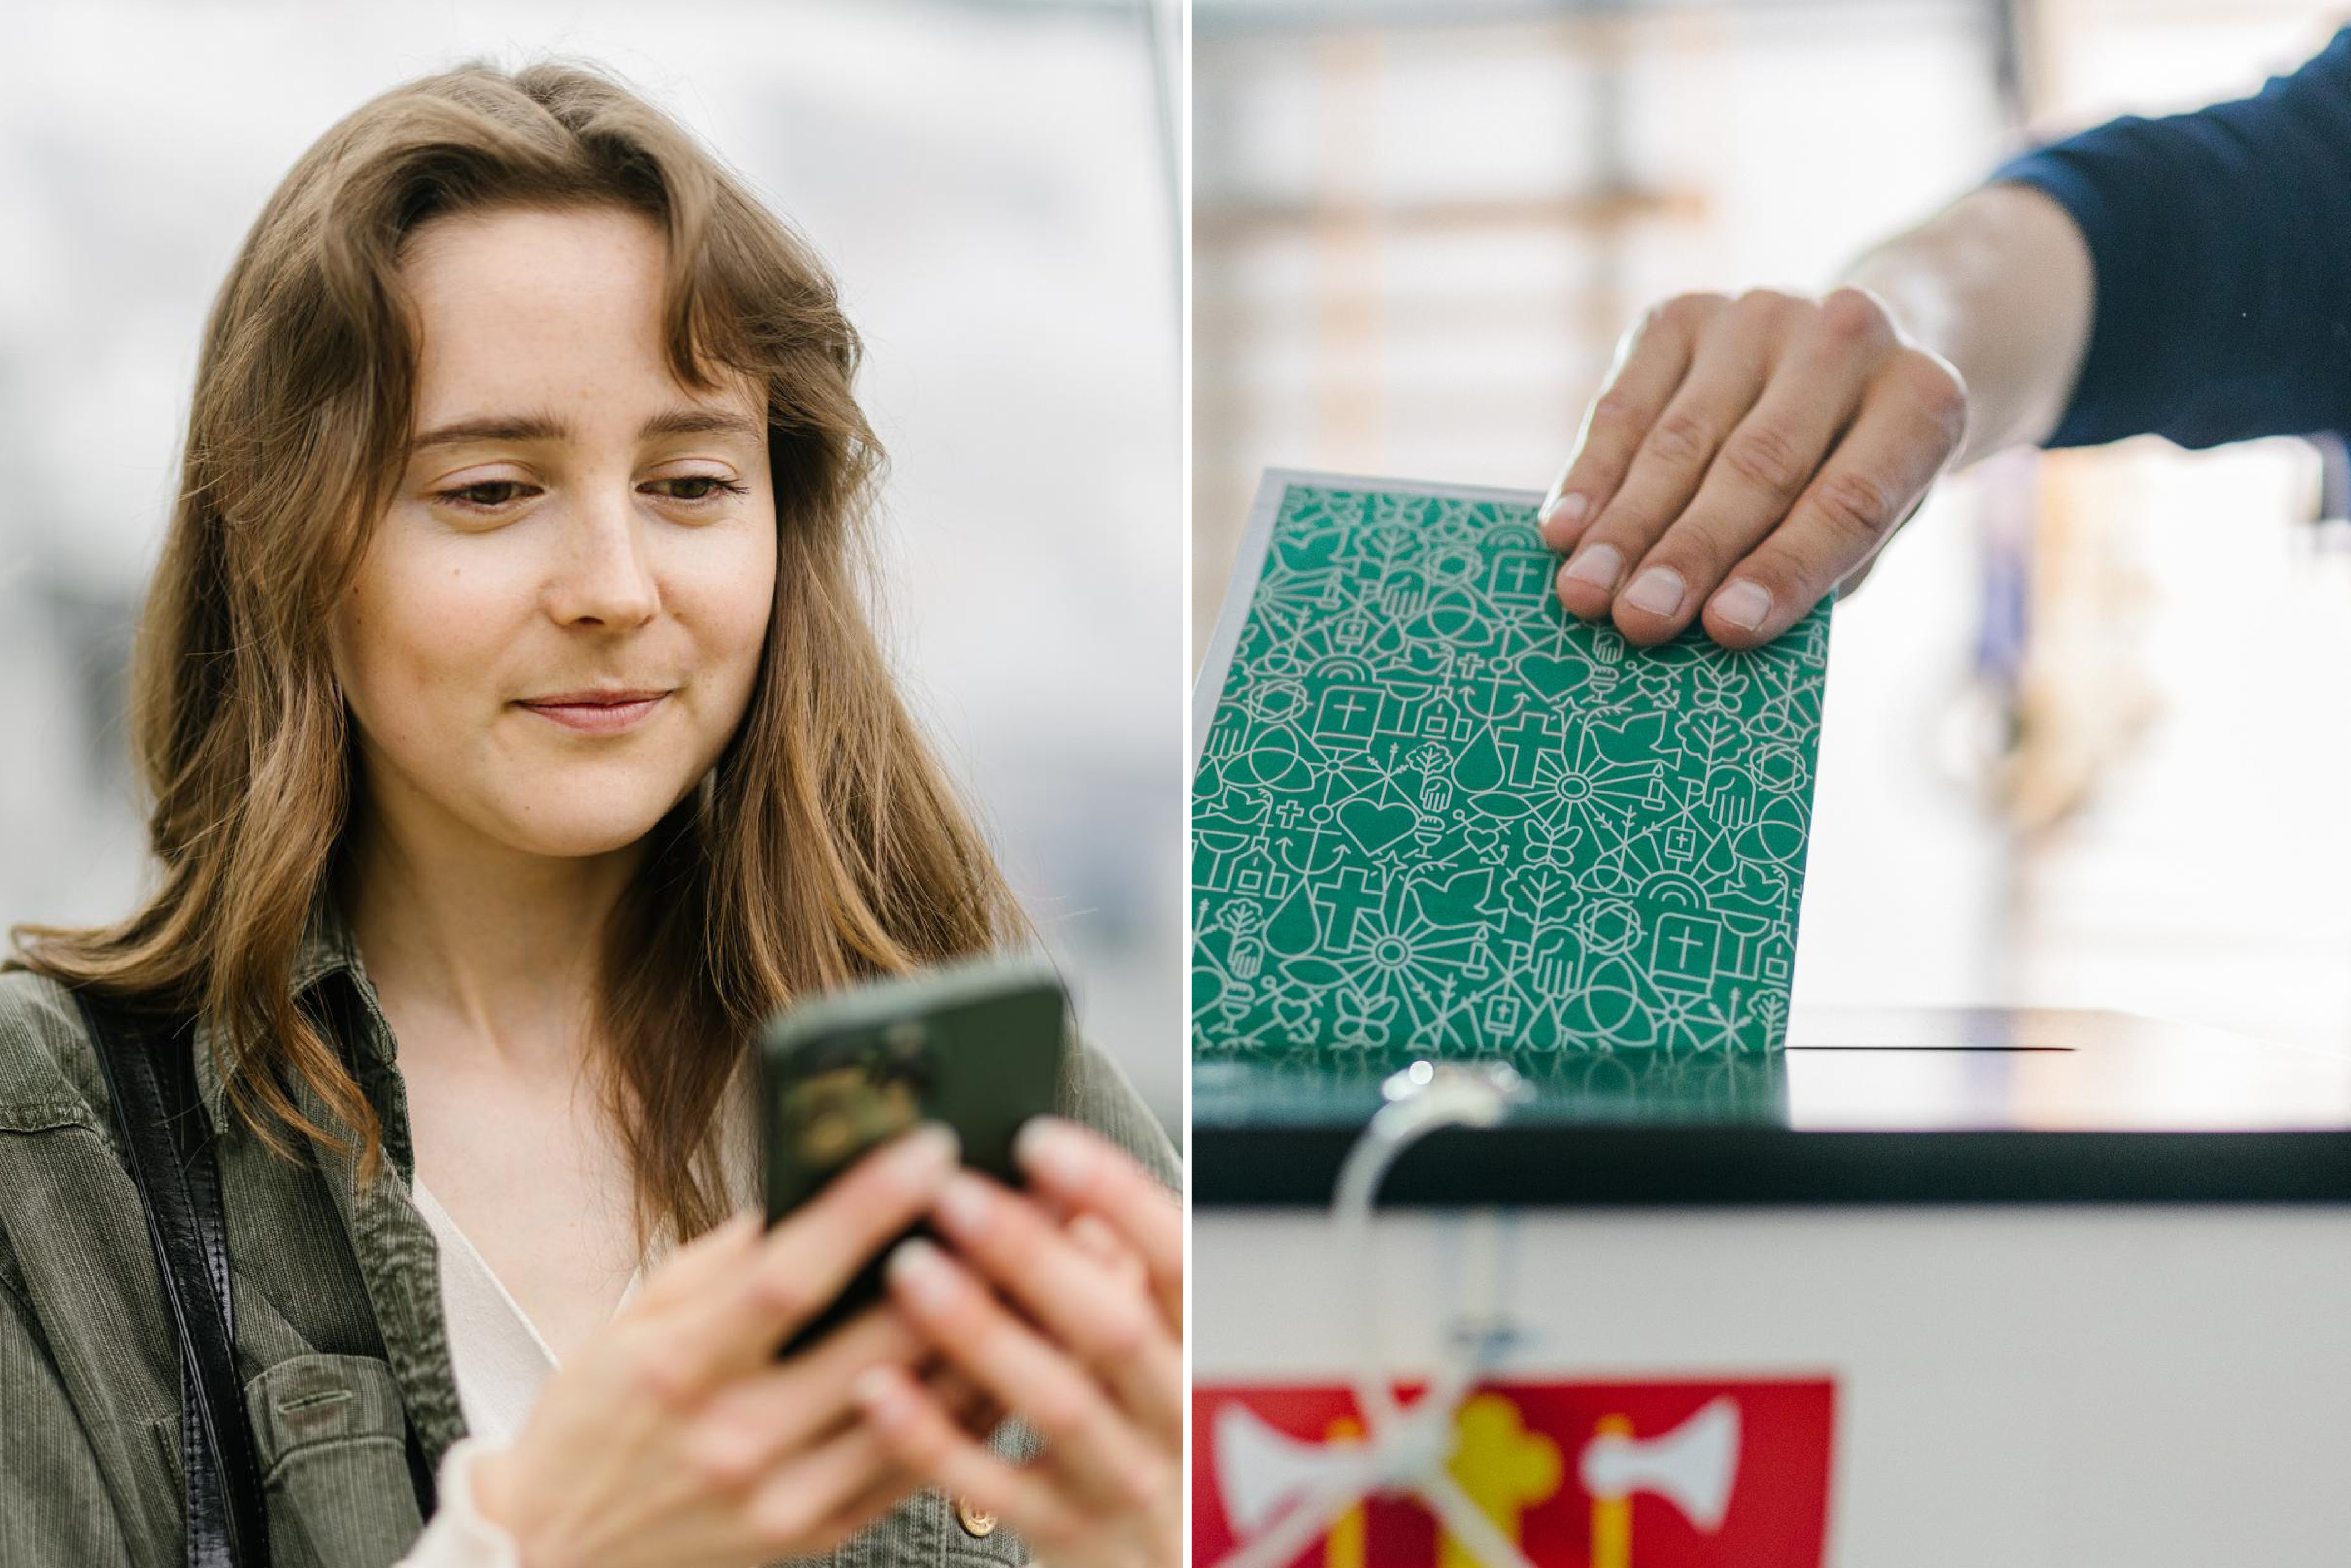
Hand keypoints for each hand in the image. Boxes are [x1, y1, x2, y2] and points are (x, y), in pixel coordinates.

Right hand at [471, 1125, 990, 1567]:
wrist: (560, 1553)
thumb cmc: (601, 1418)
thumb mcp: (639, 1318)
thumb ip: (729, 1258)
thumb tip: (815, 1184)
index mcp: (679, 1366)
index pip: (791, 1273)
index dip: (867, 1206)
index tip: (931, 1147)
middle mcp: (732, 1438)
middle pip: (875, 1341)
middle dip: (963, 1263)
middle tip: (1027, 1198)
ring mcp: (779, 1499)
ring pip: (916, 1407)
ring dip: (992, 1332)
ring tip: (1046, 1265)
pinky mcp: (815, 1536)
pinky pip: (918, 1466)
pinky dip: (973, 1408)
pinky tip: (1015, 1351)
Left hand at [854, 1118, 1179, 1567]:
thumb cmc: (1167, 1436)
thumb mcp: (1179, 1357)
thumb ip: (1140, 1288)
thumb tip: (1085, 1213)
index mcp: (1212, 1349)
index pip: (1177, 1257)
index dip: (1116, 1195)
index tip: (1040, 1142)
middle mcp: (1181, 1415)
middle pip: (1114, 1327)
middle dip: (1033, 1255)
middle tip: (955, 1194)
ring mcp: (1129, 1481)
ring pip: (1057, 1403)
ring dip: (981, 1331)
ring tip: (909, 1268)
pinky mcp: (1074, 1538)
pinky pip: (996, 1487)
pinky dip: (934, 1437)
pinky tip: (880, 1387)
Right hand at [1541, 286, 1967, 646]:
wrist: (1847, 359)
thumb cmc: (1853, 472)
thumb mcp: (1868, 528)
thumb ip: (1810, 572)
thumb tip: (1708, 629)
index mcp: (1922, 403)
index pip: (1851, 499)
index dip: (1787, 566)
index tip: (1726, 628)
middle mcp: (1850, 339)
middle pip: (1760, 464)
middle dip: (1691, 550)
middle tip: (1639, 619)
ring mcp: (1762, 315)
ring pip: (1683, 437)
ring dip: (1626, 524)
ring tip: (1585, 593)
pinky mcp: (1686, 313)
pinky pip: (1627, 403)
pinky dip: (1592, 473)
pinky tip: (1564, 529)